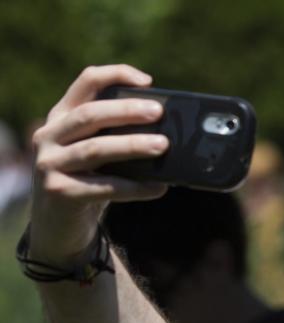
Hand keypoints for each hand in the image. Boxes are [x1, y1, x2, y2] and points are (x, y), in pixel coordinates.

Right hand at [29, 64, 168, 266]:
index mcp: (62, 116)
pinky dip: (134, 188)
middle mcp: (49, 135)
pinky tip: (158, 188)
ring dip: (132, 146)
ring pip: (96, 149)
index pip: (86, 82)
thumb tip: (171, 134)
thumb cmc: (89, 181)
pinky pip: (103, 187)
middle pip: (90, 115)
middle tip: (159, 113)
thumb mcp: (99, 153)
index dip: (116, 74)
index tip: (148, 82)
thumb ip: (118, 136)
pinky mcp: (58, 191)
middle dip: (126, 111)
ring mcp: (49, 163)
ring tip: (163, 146)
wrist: (59, 225)